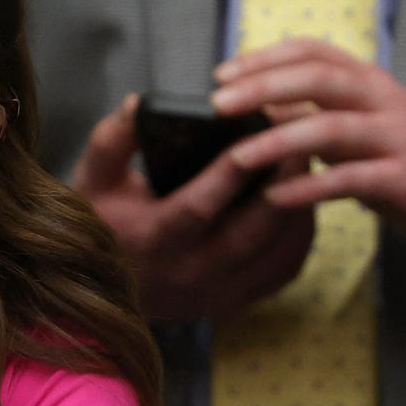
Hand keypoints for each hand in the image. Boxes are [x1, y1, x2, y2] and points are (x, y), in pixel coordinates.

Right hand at [73, 93, 313, 319]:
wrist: (101, 289)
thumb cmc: (103, 223)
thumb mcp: (94, 180)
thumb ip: (112, 140)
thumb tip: (140, 104)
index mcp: (152, 241)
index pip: (199, 206)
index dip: (231, 171)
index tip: (259, 131)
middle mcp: (188, 273)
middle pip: (253, 231)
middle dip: (285, 183)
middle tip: (306, 137)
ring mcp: (217, 293)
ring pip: (279, 250)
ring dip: (300, 206)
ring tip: (310, 163)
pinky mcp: (236, 302)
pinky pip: (284, 268)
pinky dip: (300, 234)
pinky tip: (301, 202)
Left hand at [216, 38, 405, 234]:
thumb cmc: (389, 161)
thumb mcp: (345, 131)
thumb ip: (303, 115)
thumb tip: (245, 104)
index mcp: (366, 81)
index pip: (313, 52)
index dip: (265, 58)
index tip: (221, 73)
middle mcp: (385, 100)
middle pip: (320, 79)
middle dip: (264, 87)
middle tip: (218, 104)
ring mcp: (399, 137)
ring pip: (332, 128)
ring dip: (278, 141)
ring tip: (237, 157)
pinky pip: (351, 179)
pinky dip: (309, 187)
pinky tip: (275, 197)